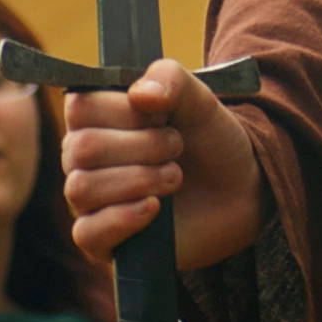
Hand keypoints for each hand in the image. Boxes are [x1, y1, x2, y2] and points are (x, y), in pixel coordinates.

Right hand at [62, 61, 261, 270]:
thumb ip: (171, 81)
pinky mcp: (102, 240)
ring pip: (82, 188)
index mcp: (96, 118)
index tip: (162, 115)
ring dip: (140, 179)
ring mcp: (90, 200)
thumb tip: (140, 94)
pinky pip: (86, 233)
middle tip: (177, 148)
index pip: (80, 106)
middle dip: (141, 146)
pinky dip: (121, 219)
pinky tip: (153, 209)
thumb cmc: (209, 141)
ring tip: (175, 177)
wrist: (240, 189)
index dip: (124, 111)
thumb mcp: (200, 102)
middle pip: (81, 148)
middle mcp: (83, 158)